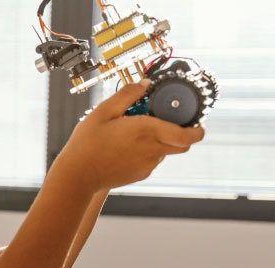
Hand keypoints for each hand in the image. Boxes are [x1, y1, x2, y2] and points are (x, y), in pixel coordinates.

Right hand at [57, 79, 204, 191]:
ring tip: (135, 133)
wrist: (78, 174)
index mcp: (148, 131)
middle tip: (163, 121)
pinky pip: (151, 161)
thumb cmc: (88, 143)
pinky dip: (146, 152)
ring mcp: (147, 164)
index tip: (194, 121)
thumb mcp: (104, 111)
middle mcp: (152, 149)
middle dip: (180, 133)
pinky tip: (125, 147)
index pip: (189, 135)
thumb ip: (128, 95)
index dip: (198, 129)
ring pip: (165, 151)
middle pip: (182, 144)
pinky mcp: (139, 174)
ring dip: (159, 141)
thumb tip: (145, 84)